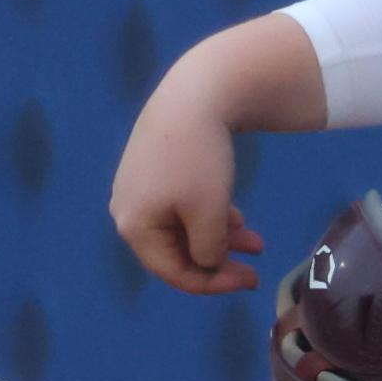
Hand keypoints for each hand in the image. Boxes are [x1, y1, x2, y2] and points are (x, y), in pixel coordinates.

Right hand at [107, 14, 323, 294]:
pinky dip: (206, 216)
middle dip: (218, 259)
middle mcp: (126, 211)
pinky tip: (234, 213)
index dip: (215, 283)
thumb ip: (208, 250)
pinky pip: (177, 208)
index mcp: (134, 226)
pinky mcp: (148, 171)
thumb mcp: (209, 214)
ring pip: (180, 229)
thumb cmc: (198, 161)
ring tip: (254, 239)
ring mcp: (135, 189)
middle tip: (255, 266)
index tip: (252, 280)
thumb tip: (207, 262)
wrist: (192, 97)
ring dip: (217, 237)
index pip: (174, 272)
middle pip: (175, 251)